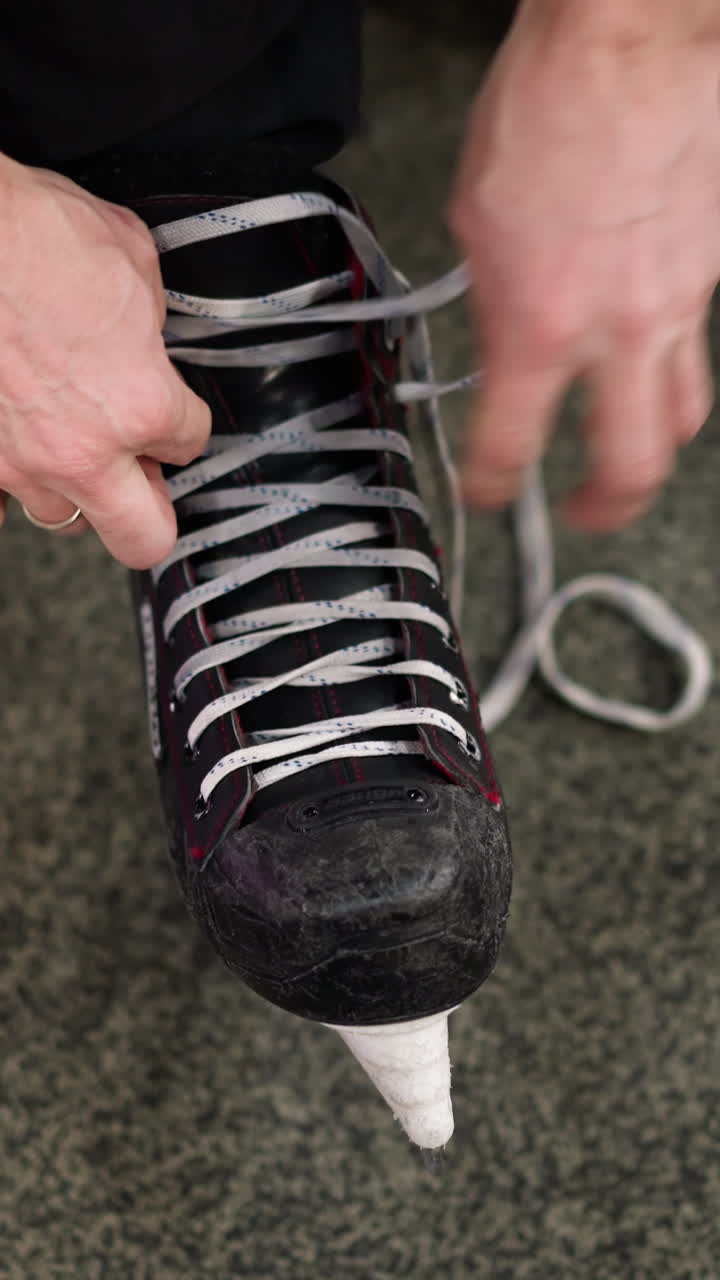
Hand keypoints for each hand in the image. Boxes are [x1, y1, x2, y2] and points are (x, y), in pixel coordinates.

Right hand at [0, 158, 210, 565]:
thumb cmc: (35, 234)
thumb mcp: (132, 259)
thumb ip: (151, 316)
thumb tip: (144, 326)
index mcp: (143, 406)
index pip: (190, 443)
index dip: (184, 421)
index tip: (171, 409)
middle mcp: (84, 450)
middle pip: (145, 538)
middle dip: (152, 513)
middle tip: (145, 482)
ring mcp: (21, 461)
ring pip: (65, 519)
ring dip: (79, 490)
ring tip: (73, 449)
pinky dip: (9, 492)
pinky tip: (17, 458)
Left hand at [450, 0, 719, 528]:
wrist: (629, 41)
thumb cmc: (546, 107)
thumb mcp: (476, 222)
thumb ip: (493, 302)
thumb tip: (504, 337)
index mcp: (538, 325)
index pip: (510, 445)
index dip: (490, 485)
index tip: (485, 491)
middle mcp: (616, 331)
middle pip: (633, 466)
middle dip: (605, 508)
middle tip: (582, 511)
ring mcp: (677, 304)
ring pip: (684, 414)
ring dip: (651, 445)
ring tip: (627, 449)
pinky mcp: (712, 272)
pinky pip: (696, 340)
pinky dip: (668, 357)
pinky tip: (644, 340)